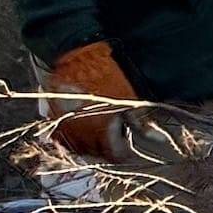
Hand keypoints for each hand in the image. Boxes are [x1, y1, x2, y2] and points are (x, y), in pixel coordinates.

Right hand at [47, 40, 138, 159]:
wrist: (76, 57)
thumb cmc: (106, 76)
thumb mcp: (131, 101)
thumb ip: (142, 125)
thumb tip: (159, 140)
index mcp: (101, 133)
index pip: (116, 155)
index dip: (125, 152)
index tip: (130, 147)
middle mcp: (80, 135)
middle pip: (97, 154)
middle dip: (109, 149)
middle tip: (118, 139)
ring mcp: (64, 128)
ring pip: (79, 149)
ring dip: (92, 146)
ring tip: (102, 136)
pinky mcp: (53, 120)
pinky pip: (63, 139)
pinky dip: (74, 139)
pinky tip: (84, 131)